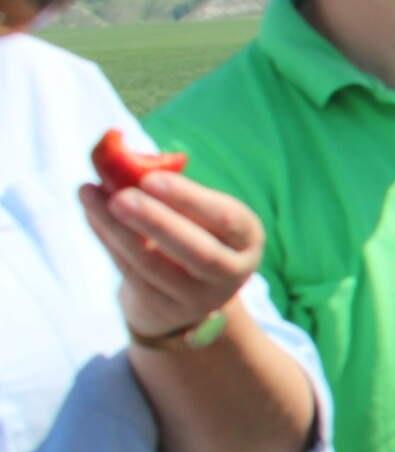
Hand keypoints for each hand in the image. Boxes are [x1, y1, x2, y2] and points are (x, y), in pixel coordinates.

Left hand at [78, 168, 263, 339]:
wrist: (184, 289)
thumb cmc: (189, 229)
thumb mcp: (191, 207)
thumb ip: (161, 179)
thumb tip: (111, 142)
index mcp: (246, 238)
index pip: (225, 219)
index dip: (189, 199)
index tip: (150, 178)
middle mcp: (231, 272)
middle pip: (198, 252)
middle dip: (156, 222)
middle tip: (120, 198)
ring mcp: (197, 297)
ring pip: (154, 265)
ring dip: (117, 230)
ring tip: (90, 196)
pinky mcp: (162, 308)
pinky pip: (130, 273)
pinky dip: (108, 241)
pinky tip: (92, 214)